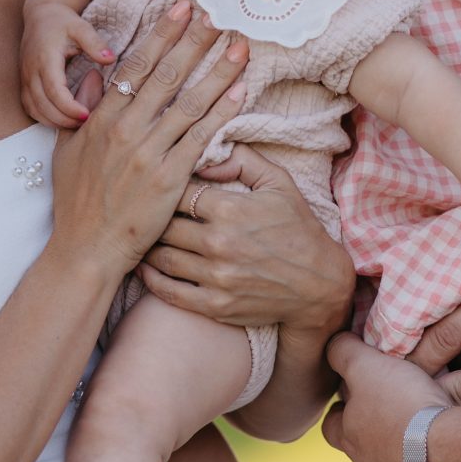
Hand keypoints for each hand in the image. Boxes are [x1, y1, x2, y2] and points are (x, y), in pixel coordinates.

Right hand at [21, 0, 111, 128]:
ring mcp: (25, 79)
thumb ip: (95, 43)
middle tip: (87, 124)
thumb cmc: (61, 22)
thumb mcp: (80, 27)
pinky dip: (44, 118)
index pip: (54, 91)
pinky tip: (62, 120)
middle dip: (64, 119)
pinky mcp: (24, 84)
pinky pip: (30, 108)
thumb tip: (110, 59)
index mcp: (45, 58)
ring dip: (54, 122)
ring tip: (77, 124)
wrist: (40, 15)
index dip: (69, 107)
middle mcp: (31, 71)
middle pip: (43, 106)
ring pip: (35, 110)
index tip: (87, 115)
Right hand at [47, 0, 246, 277]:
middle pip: (166, 75)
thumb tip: (94, 78)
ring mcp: (149, 153)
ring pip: (190, 101)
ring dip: (217, 70)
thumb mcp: (66, 151)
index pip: (136, 65)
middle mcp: (126, 130)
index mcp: (101, 120)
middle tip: (218, 14)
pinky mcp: (170, 178)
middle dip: (194, 41)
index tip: (181, 8)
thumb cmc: (76, 203)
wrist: (86, 249)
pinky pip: (202, 137)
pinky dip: (222, 112)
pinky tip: (240, 91)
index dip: (161, 34)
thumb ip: (80, 111)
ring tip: (239, 46)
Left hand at [139, 148, 353, 331]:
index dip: (166, 186)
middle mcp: (219, 244)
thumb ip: (242, 159)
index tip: (162, 185)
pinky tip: (144, 268)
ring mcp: (216, 278)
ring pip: (162, 257)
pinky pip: (169, 292)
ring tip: (142, 236)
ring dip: (148, 246)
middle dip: (153, 216)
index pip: (177, 191)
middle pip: (164, 225)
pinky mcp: (215, 305)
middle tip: (145, 211)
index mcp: (231, 209)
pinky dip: (151, 279)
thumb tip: (205, 155)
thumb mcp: (279, 182)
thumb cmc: (297, 227)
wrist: (318, 283)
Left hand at [322, 336, 455, 461]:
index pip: (333, 425)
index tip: (358, 397)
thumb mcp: (369, 367)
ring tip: (428, 446)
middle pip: (362, 456)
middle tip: (396, 422)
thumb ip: (345, 353)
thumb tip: (332, 343)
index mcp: (352, 439)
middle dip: (374, 440)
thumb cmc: (406, 408)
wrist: (453, 457)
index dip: (343, 409)